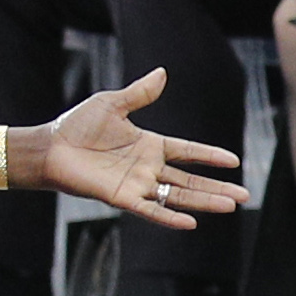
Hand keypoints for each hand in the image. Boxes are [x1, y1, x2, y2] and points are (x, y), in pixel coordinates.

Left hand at [34, 66, 251, 224]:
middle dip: (218, 188)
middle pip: (190, 180)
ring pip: (178, 196)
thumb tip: (163, 72)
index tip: (234, 162)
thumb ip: (140, 93)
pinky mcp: (122, 197)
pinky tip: (191, 223)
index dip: (209, 156)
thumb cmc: (77, 125)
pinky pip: (151, 210)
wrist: (50, 147)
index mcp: (149, 145)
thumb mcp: (112, 103)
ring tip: (231, 205)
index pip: (188, 152)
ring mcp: (137, 184)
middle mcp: (147, 167)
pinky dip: (170, 216)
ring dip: (204, 201)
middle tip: (245, 196)